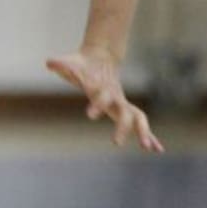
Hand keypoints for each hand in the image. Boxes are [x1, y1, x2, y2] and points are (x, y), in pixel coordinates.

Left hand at [46, 48, 163, 152]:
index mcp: (104, 88)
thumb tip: (49, 63)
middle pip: (125, 113)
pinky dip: (150, 135)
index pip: (102, 97)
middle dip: (122, 128)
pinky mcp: (125, 109)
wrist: (100, 58)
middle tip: (116, 143)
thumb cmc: (82, 64)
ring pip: (138, 119)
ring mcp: (123, 103)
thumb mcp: (70, 64)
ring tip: (149, 148)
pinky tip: (157, 149)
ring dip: (144, 133)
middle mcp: (116, 97)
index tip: (89, 116)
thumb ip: (61, 64)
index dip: (97, 104)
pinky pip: (139, 124)